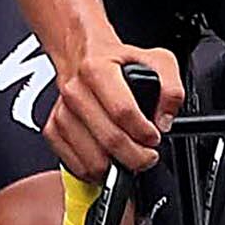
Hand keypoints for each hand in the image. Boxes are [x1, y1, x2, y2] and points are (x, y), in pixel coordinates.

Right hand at [47, 38, 176, 180]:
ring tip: (129, 159)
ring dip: (115, 167)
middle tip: (148, 157)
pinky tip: (107, 161)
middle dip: (136, 156)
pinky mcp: (53, 128)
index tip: (154, 138)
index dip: (143, 132)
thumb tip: (165, 120)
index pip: (122, 111)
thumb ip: (171, 88)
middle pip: (109, 139)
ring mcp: (61, 111)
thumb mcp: (157, 60)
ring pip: (91, 157)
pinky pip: (73, 163)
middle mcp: (75, 91)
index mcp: (97, 69)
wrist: (81, 54)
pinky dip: (93, 171)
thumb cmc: (117, 60)